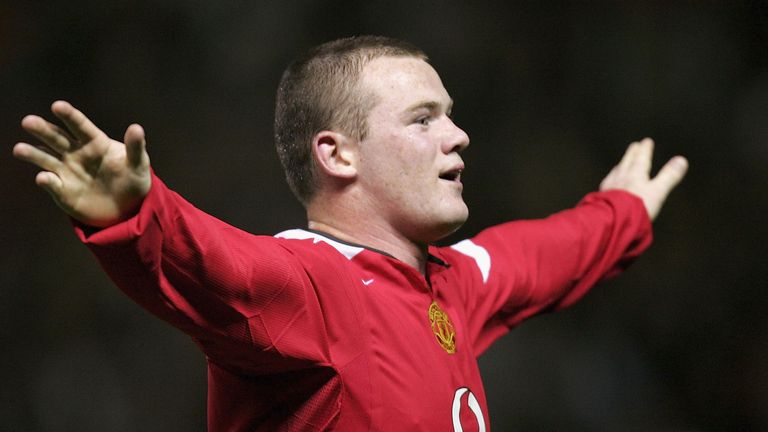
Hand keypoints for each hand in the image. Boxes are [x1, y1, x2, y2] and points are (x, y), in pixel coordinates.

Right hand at [13, 101, 150, 226]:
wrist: (127, 208)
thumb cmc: (133, 180)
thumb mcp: (139, 164)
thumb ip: (136, 147)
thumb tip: (136, 128)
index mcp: (95, 143)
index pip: (80, 126)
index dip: (69, 115)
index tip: (57, 106)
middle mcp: (76, 153)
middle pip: (57, 138)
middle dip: (42, 130)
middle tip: (28, 121)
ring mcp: (67, 171)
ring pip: (46, 159)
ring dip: (33, 153)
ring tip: (19, 149)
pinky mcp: (63, 191)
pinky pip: (52, 184)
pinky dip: (47, 181)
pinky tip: (44, 178)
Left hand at [599, 138, 687, 220]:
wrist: (613, 221)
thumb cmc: (637, 207)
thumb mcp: (658, 191)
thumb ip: (669, 176)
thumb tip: (682, 160)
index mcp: (635, 174)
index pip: (641, 158)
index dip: (645, 149)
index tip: (646, 141)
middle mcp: (621, 177)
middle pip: (627, 162)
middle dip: (631, 153)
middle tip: (634, 145)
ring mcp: (610, 187)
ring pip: (616, 172)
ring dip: (621, 165)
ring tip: (622, 163)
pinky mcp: (603, 198)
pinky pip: (607, 184)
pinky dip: (611, 179)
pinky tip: (609, 184)